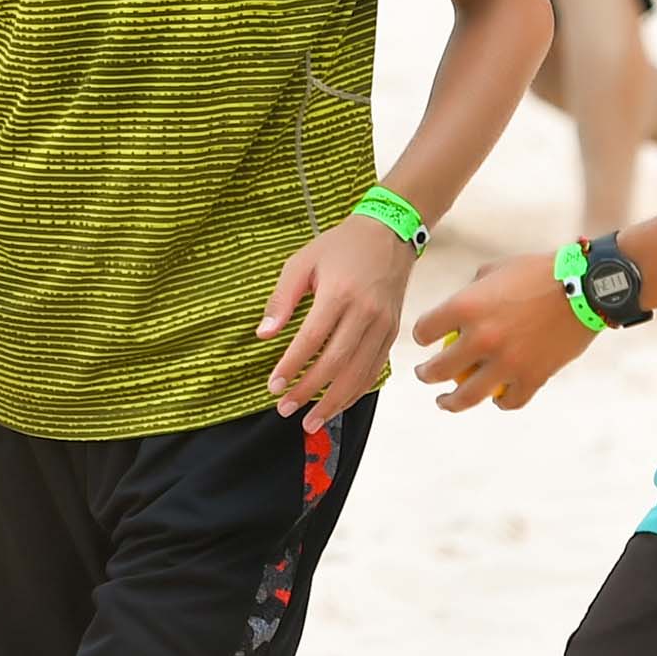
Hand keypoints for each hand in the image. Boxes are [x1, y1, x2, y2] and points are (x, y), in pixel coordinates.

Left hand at [257, 213, 416, 424]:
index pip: (311, 339)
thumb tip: (263, 334)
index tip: (273, 386)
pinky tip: (338, 405)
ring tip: (311, 421)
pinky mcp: (393, 332)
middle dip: (309, 391)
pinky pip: (375, 370)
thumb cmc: (342, 246)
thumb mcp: (302, 262)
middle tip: (285, 409)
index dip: (291, 366)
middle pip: (336, 363)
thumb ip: (282, 299)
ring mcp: (383, 325)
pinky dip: (356, 392)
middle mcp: (365, 312)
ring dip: (334, 402)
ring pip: (359, 373)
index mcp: (339, 293)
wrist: (390, 233)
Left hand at [410, 251, 600, 411]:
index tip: (425, 340)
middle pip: (438, 370)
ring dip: (449, 402)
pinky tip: (496, 398)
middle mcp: (481, 338)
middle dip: (425, 375)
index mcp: (465, 307)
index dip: (422, 335)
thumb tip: (455, 314)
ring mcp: (506, 362)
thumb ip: (471, 293)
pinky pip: (509, 401)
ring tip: (444, 402)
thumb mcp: (495, 271)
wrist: (586, 285)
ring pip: (466, 397)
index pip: (424, 331)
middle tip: (424, 375)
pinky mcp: (533, 377)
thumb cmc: (539, 271)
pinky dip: (501, 401)